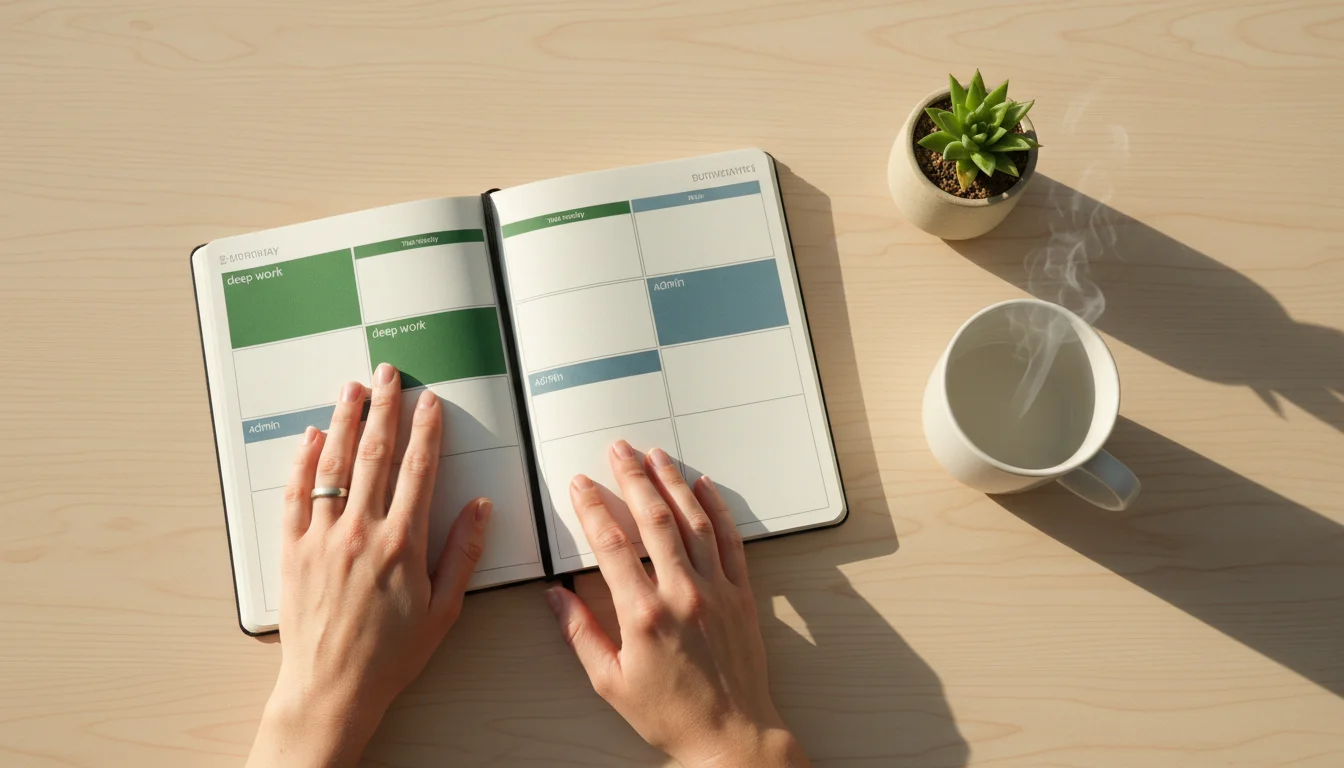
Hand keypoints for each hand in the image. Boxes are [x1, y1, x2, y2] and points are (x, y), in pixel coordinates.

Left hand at [246, 363, 491, 767]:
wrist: (331, 688)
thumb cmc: (391, 655)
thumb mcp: (445, 609)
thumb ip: (463, 554)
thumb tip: (480, 508)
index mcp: (403, 544)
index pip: (418, 471)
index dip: (426, 430)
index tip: (430, 402)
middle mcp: (361, 532)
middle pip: (374, 455)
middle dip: (383, 409)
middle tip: (388, 376)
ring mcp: (322, 538)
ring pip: (334, 465)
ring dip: (344, 421)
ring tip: (352, 389)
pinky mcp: (293, 550)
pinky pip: (296, 495)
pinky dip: (303, 461)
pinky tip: (311, 436)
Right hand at [545, 441, 809, 767]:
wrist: (730, 735)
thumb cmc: (671, 714)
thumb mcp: (610, 682)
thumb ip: (581, 633)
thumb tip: (557, 596)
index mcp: (644, 614)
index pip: (612, 544)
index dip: (592, 508)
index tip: (581, 485)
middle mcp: (682, 593)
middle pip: (654, 519)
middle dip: (633, 478)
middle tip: (618, 450)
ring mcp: (716, 590)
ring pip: (693, 521)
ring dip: (672, 482)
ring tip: (655, 455)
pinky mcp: (741, 594)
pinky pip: (730, 540)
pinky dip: (717, 509)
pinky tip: (703, 486)